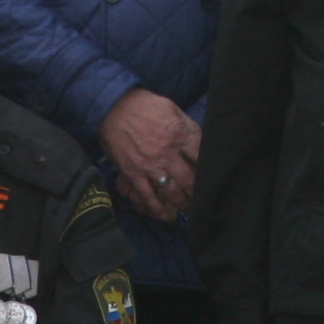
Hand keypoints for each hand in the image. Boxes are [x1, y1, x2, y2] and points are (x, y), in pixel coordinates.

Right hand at [103, 91, 202, 222]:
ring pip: (172, 191)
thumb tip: (202, 142)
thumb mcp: (173, 108)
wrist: (113, 107)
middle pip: (189, 178)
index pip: (201, 156)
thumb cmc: (145, 106)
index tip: (211, 175)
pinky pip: (147, 195)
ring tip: (189, 208)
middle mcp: (167, 152)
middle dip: (197, 191)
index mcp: (179, 134)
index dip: (208, 168)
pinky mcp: (133, 173)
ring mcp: (149, 165)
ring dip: (182, 202)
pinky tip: (166, 217)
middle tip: (202, 198)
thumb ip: (188, 126)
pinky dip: (157, 208)